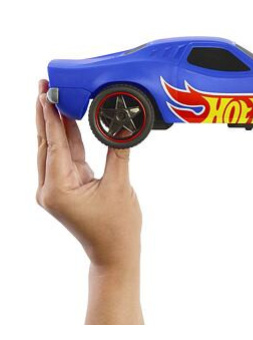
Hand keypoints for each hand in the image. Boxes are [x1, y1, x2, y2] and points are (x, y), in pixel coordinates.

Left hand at [36, 80, 142, 323]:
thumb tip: (120, 125)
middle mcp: (50, 188)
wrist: (115, 254)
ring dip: (55, 125)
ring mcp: (56, 188)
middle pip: (45, 143)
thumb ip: (117, 152)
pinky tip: (69, 121)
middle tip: (44, 85)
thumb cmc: (117, 227)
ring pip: (53, 149)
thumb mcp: (120, 186)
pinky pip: (65, 158)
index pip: (53, 144)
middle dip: (46, 114)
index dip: (51, 116)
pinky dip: (67, 139)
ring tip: (55, 97)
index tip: (46, 91)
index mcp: (58, 188)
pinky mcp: (66, 188)